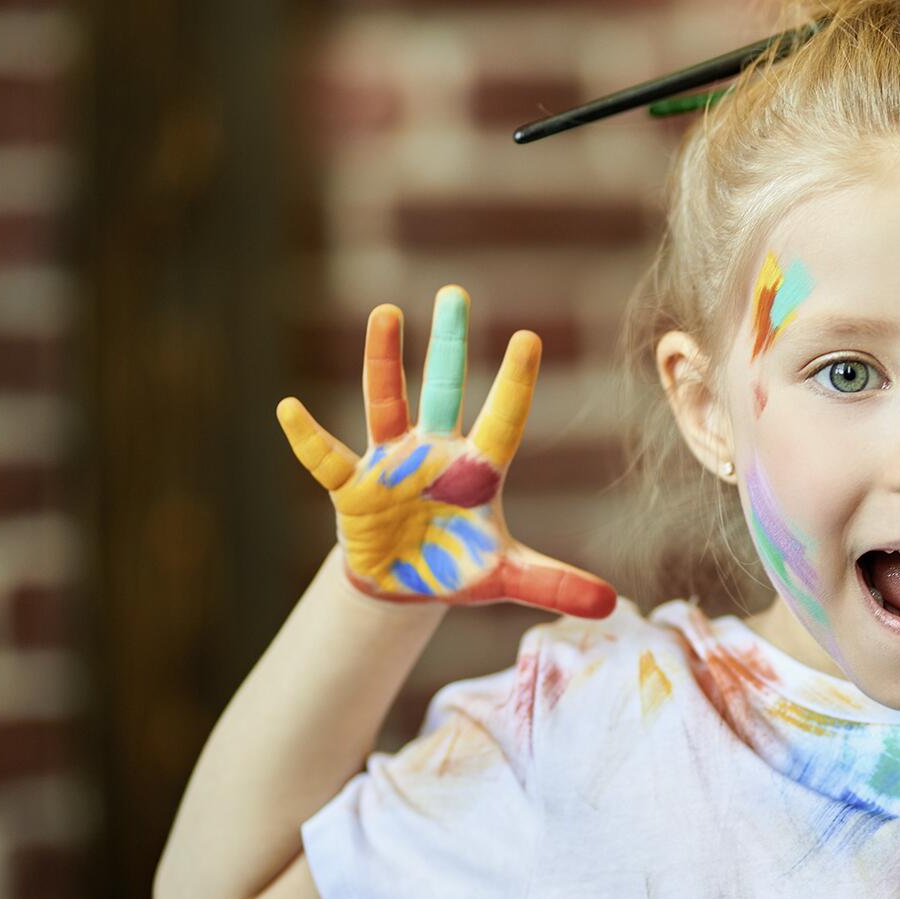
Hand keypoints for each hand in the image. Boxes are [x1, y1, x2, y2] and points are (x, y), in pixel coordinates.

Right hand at [276, 284, 617, 617]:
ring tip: (387, 313)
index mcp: (479, 472)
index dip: (514, 384)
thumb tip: (611, 605)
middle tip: (455, 294)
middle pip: (444, 390)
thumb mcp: (505, 577)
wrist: (405, 584)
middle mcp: (436, 455)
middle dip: (448, 345)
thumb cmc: (457, 565)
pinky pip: (328, 459)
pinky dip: (308, 438)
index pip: (503, 420)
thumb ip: (553, 583)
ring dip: (384, 362)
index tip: (529, 337)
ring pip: (388, 403)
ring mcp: (392, 464)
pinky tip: (288, 410)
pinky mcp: (354, 487)